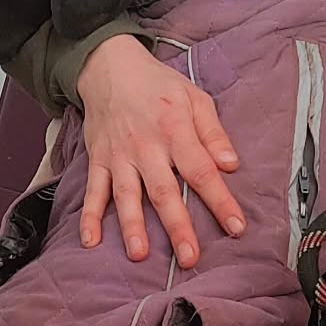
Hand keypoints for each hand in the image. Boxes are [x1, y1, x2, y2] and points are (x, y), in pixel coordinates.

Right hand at [76, 36, 244, 268]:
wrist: (110, 67)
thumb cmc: (158, 85)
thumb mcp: (195, 98)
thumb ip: (213, 133)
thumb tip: (231, 165)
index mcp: (175, 130)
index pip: (202, 171)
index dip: (220, 201)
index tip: (236, 227)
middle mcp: (146, 147)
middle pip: (164, 191)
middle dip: (177, 226)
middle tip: (189, 258)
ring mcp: (119, 156)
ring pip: (126, 195)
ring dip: (132, 226)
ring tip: (139, 254)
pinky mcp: (98, 160)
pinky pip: (93, 191)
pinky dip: (89, 216)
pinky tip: (90, 240)